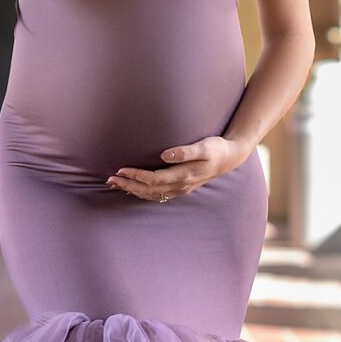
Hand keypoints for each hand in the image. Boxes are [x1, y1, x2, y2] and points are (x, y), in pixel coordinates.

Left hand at [107, 136, 249, 200]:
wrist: (229, 159)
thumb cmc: (215, 149)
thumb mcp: (203, 146)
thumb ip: (184, 151)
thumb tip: (165, 155)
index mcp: (183, 175)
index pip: (153, 179)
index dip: (136, 176)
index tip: (121, 169)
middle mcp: (180, 186)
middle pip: (149, 190)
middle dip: (128, 185)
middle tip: (110, 179)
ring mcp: (180, 189)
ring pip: (152, 195)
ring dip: (133, 190)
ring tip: (116, 185)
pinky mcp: (180, 188)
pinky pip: (158, 195)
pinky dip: (143, 193)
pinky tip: (134, 189)